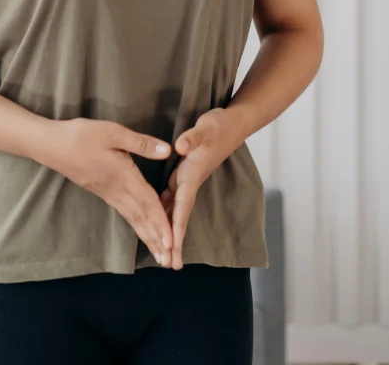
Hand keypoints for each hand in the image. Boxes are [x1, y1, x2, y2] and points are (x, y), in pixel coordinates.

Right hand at [40, 118, 173, 267]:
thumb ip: (140, 143)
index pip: (147, 202)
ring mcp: (108, 193)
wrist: (51, 146)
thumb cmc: (81, 135)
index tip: (173, 242)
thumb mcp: (113, 132)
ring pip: (132, 218)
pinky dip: (137, 225)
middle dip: (156, 239)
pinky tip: (142, 230)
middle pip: (141, 217)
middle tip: (170, 261)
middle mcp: (116, 190)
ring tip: (159, 254)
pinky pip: (125, 213)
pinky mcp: (102, 192)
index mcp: (123, 175)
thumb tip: (167, 151)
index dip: (161, 222)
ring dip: (147, 236)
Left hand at [159, 108, 242, 269]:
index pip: (182, 206)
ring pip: (176, 210)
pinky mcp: (184, 174)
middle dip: (176, 241)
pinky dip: (166, 213)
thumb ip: (192, 138)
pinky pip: (172, 198)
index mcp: (192, 175)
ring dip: (171, 231)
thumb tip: (179, 148)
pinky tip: (156, 221)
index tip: (172, 247)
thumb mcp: (205, 128)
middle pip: (180, 216)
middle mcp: (189, 182)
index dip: (176, 226)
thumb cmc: (218, 126)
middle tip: (170, 265)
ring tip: (165, 254)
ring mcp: (187, 179)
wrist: (232, 123)